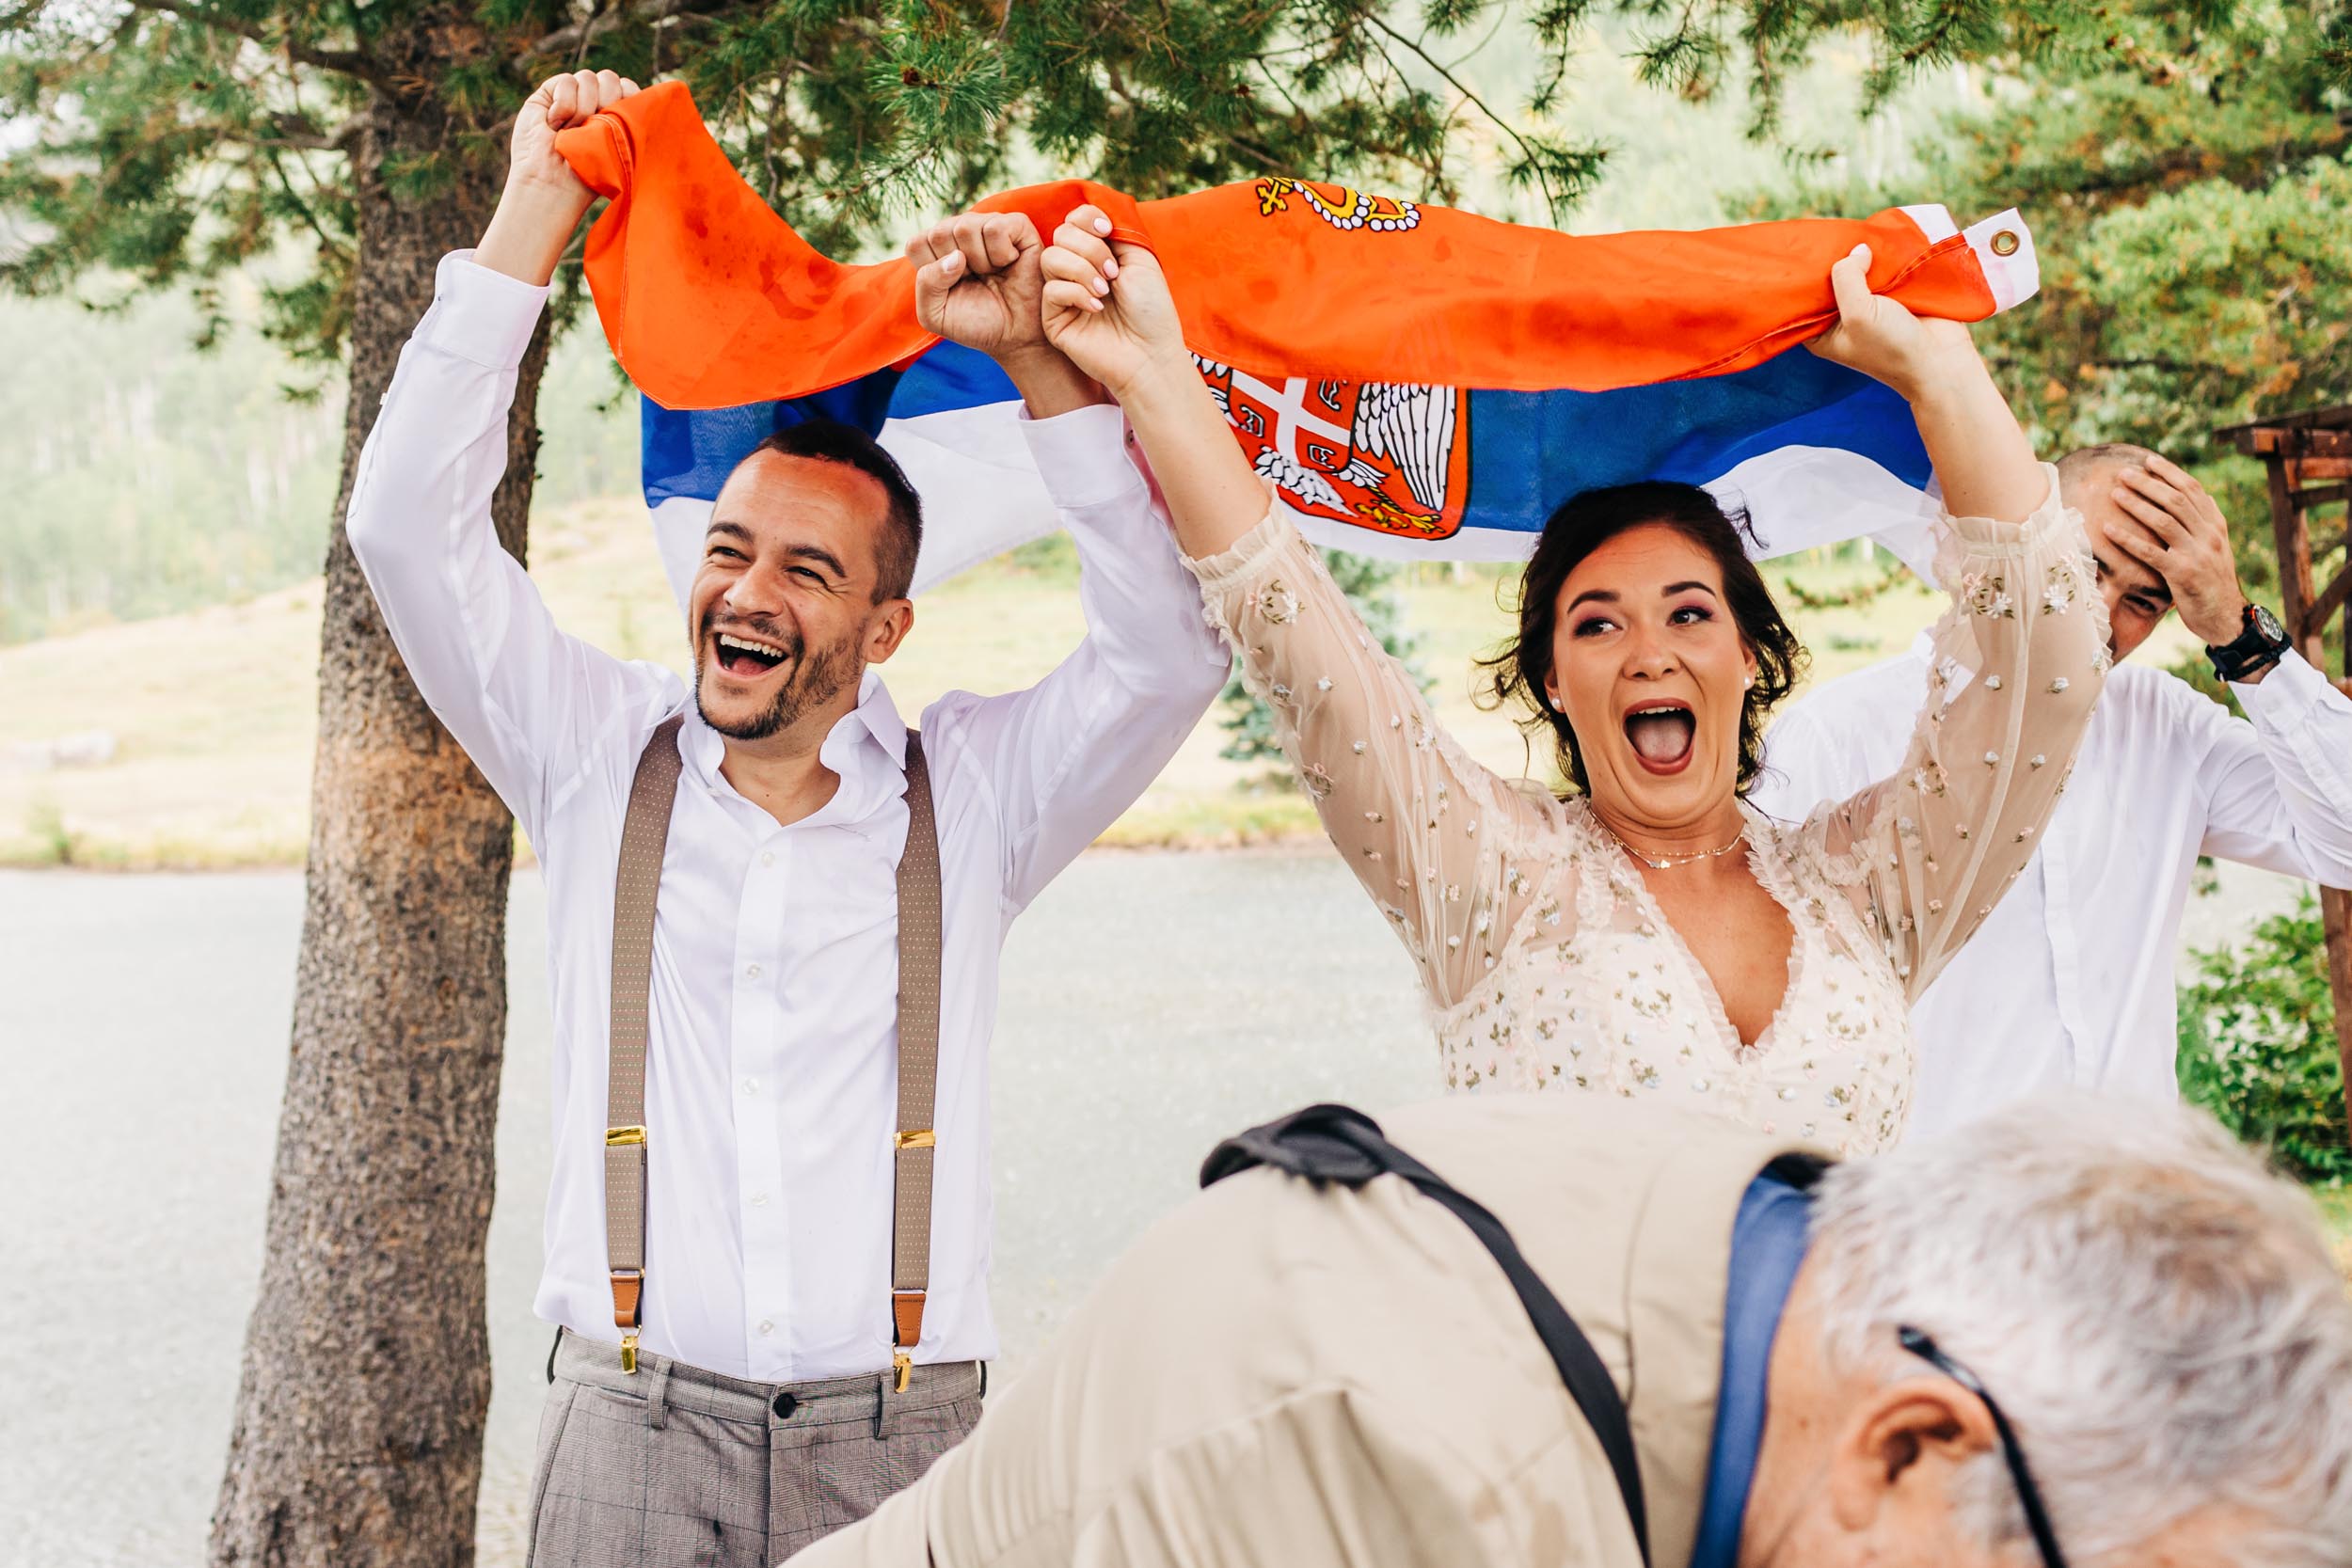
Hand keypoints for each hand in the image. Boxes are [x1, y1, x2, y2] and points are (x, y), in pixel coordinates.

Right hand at [476, 69, 637, 286]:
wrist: (554, 183)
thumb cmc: (592, 176)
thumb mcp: (625, 153)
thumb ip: (638, 127)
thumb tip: (661, 106)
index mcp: (614, 116)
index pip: (628, 88)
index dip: (629, 96)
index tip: (626, 118)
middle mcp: (593, 103)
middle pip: (610, 78)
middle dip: (608, 100)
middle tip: (598, 127)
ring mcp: (570, 97)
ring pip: (588, 77)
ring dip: (585, 107)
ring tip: (573, 132)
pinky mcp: (548, 94)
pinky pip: (566, 81)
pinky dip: (565, 104)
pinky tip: (556, 125)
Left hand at [908, 212, 1050, 361]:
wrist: (1016, 336)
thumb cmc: (976, 323)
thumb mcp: (935, 314)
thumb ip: (927, 285)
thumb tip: (956, 256)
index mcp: (938, 247)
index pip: (916, 244)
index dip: (933, 273)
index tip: (953, 289)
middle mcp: (961, 229)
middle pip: (939, 233)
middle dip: (957, 269)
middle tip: (976, 281)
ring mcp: (988, 224)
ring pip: (966, 226)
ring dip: (981, 262)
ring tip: (994, 273)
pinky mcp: (1017, 224)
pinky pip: (995, 228)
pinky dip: (1001, 254)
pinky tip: (1009, 263)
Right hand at [1039, 205, 1188, 400]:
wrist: (1151, 353)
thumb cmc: (1151, 310)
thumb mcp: (1139, 259)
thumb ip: (1116, 231)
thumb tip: (1090, 214)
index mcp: (1096, 254)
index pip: (1074, 220)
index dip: (1087, 218)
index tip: (1108, 231)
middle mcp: (1076, 271)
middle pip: (1061, 234)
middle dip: (1090, 248)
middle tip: (1113, 273)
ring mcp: (1063, 295)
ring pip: (1050, 258)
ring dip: (1082, 269)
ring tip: (1105, 291)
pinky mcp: (1054, 319)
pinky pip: (1051, 290)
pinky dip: (1076, 293)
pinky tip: (1096, 308)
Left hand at [1804, 243, 1977, 402]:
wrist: (1942, 361)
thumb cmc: (1893, 347)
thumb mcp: (1858, 313)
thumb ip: (1847, 277)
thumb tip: (1858, 249)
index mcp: (1822, 332)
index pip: (1803, 299)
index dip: (1801, 276)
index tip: (1800, 248)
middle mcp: (1842, 318)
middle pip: (1831, 281)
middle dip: (1833, 259)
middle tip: (1829, 232)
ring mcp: (1870, 305)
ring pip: (1860, 271)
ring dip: (1862, 254)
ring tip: (1855, 229)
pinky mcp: (1895, 295)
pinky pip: (1885, 269)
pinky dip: (1885, 256)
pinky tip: (1881, 237)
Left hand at [2109, 455, 2248, 644]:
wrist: (2226, 617)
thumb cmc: (2214, 582)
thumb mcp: (2217, 548)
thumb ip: (2208, 523)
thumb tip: (2203, 496)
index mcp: (2216, 526)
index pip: (2193, 490)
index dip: (2170, 473)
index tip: (2148, 460)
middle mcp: (2209, 535)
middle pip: (2175, 500)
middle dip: (2148, 483)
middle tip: (2123, 472)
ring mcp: (2197, 554)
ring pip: (2164, 521)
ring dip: (2137, 504)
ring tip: (2114, 493)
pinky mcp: (2182, 574)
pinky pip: (2150, 552)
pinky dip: (2128, 539)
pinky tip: (2108, 530)